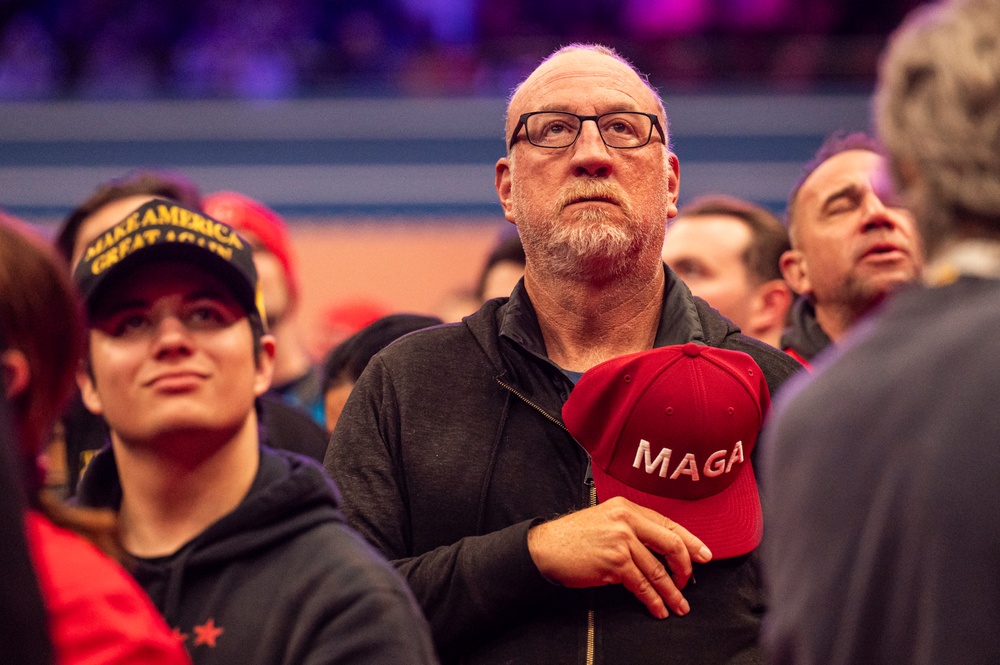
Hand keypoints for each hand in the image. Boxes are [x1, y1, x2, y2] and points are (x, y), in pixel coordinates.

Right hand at [526, 496, 711, 618]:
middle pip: (671, 544)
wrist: (546, 547)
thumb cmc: (573, 537)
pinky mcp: (614, 562)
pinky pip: (642, 584)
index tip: (703, 555)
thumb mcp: (605, 520)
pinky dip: (652, 599)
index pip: (668, 523)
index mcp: (627, 508)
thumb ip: (631, 527)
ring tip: (679, 604)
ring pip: (658, 569)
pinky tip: (657, 607)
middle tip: (689, 583)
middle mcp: (627, 521)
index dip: (690, 541)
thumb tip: (660, 548)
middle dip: (685, 568)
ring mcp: (621, 541)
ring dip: (671, 591)